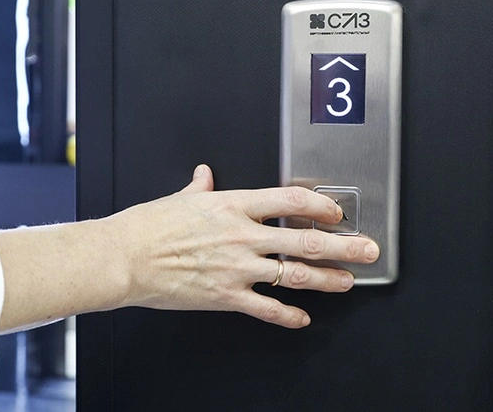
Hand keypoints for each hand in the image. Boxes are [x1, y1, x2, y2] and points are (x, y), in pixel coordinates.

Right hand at [106, 164, 378, 328]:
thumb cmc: (148, 227)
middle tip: (367, 249)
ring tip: (347, 281)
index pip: (290, 200)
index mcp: (232, 206)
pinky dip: (287, 315)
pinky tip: (301, 318)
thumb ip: (200, 187)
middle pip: (304, 239)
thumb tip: (205, 175)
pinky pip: (266, 307)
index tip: (336, 211)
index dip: (321, 205)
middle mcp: (241, 235)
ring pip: (293, 274)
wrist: (125, 257)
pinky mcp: (225, 295)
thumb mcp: (179, 199)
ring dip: (326, 279)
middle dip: (342, 245)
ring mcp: (236, 267)